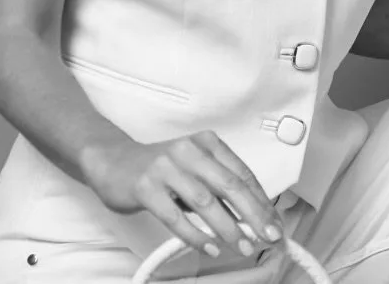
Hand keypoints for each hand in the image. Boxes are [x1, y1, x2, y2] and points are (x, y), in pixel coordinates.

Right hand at [93, 130, 285, 258]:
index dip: (262, 201)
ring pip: (205, 201)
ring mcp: (166, 166)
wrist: (113, 160)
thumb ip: (219, 187)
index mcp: (206, 142)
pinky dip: (196, 235)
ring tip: (242, 246)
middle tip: (269, 236)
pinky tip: (209, 248)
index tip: (275, 223)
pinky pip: (175, 216)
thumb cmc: (160, 167)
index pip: (242, 173)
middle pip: (230, 184)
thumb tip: (253, 217)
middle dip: (254, 214)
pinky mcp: (146, 186)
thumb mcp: (194, 168)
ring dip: (228, 228)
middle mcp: (189, 150)